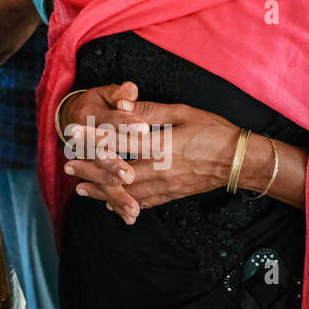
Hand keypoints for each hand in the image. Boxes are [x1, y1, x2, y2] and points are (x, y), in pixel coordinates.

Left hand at [64, 91, 242, 223]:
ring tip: (81, 189)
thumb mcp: (182, 112)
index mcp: (161, 145)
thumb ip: (149, 111)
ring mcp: (167, 186)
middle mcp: (161, 169)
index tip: (73, 135)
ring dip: (102, 192)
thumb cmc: (213, 130)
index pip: (120, 142)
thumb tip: (122, 104)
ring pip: (128, 193)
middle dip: (90, 171)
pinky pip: (144, 203)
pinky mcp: (172, 194)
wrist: (240, 160)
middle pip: (118, 173)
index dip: (93, 138)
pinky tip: (109, 204)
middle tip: (68, 169)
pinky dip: (124, 204)